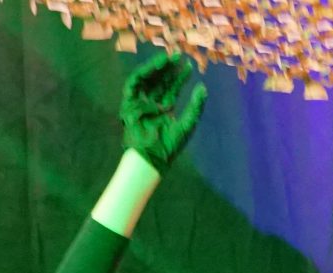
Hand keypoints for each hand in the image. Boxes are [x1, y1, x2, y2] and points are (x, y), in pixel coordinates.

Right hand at [120, 50, 207, 173]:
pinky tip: (156, 65)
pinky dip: (145, 72)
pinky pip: (135, 82)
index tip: (188, 66)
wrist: (153, 156)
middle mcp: (152, 103)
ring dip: (157, 67)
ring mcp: (140, 101)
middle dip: (169, 68)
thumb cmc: (170, 145)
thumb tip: (204, 88)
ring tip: (169, 58)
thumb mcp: (187, 124)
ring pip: (148, 79)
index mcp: (165, 108)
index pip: (172, 88)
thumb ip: (195, 106)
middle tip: (179, 56)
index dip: (180, 77)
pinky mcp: (129, 101)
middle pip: (160, 81)